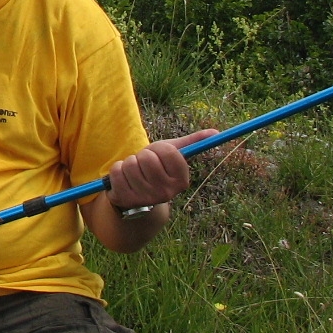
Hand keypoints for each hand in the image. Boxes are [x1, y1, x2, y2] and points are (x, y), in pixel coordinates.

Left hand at [106, 129, 220, 210]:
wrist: (136, 196)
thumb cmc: (155, 170)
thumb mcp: (172, 155)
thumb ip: (192, 143)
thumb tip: (216, 132)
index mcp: (181, 182)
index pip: (169, 152)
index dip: (160, 149)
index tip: (158, 156)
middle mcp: (165, 193)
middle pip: (147, 158)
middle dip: (143, 156)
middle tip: (144, 165)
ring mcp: (144, 199)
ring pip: (130, 164)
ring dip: (129, 163)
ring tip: (134, 173)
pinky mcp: (124, 200)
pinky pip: (116, 172)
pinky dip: (117, 170)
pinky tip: (123, 179)